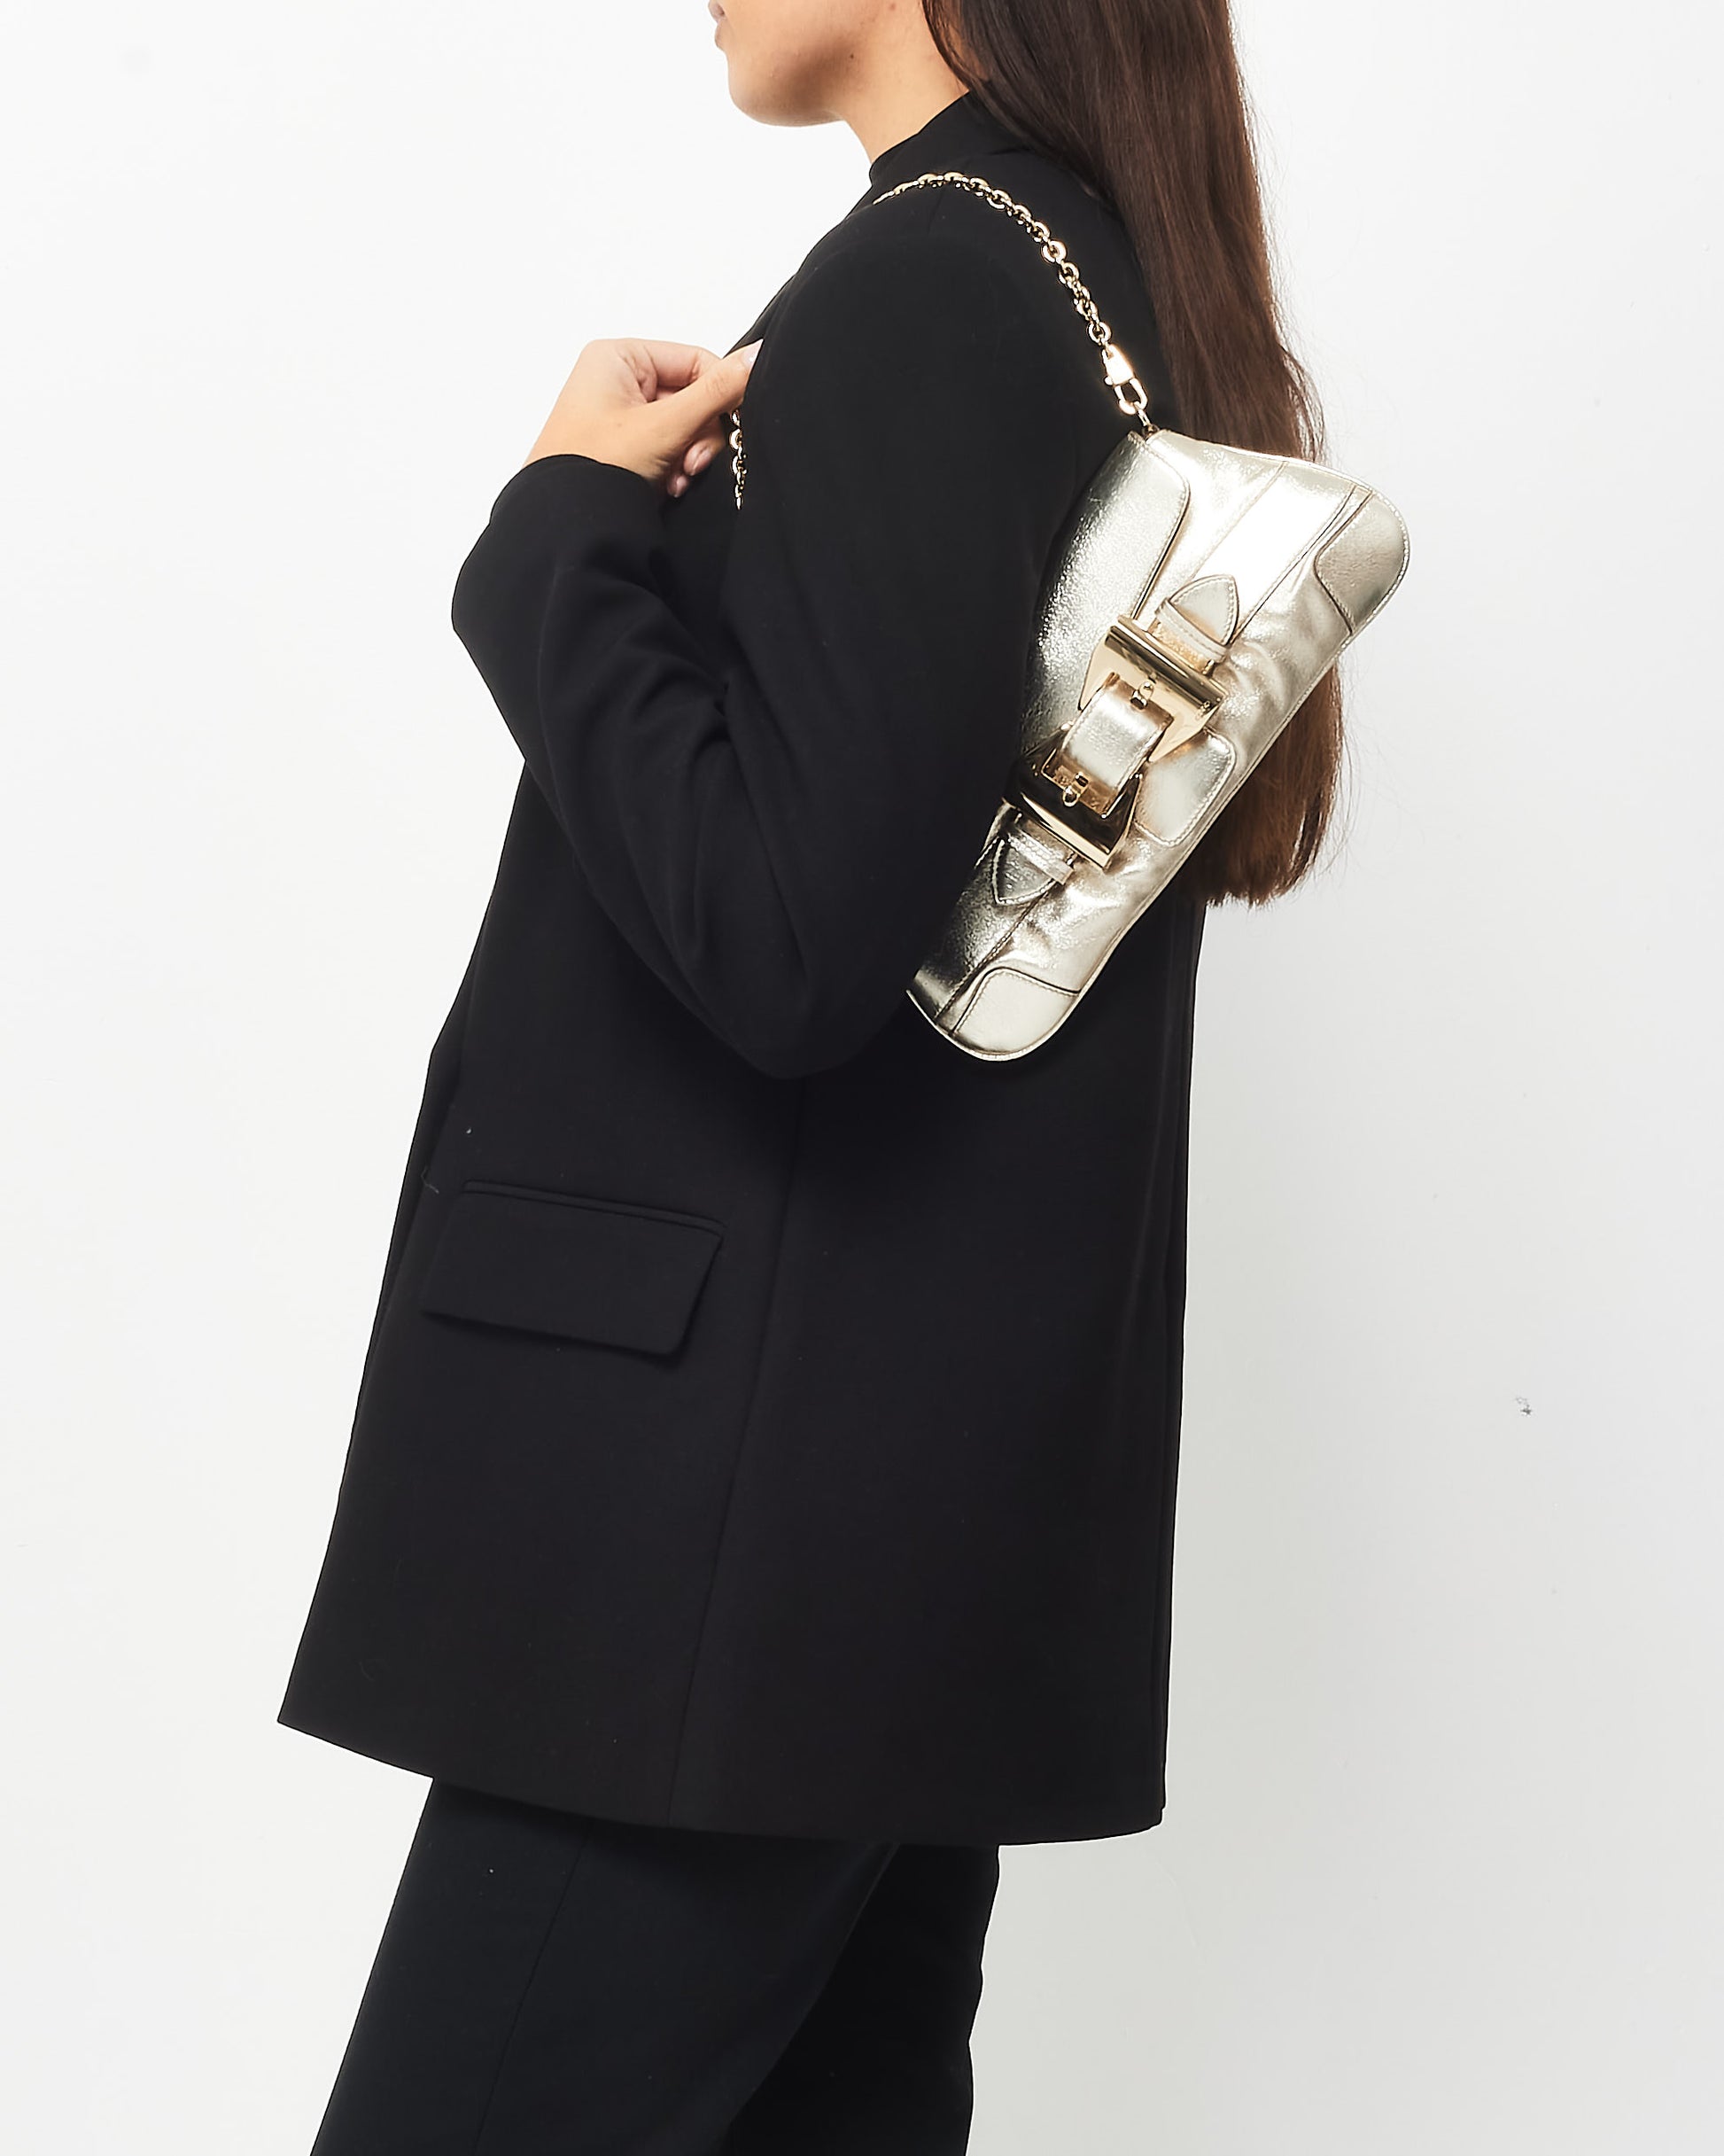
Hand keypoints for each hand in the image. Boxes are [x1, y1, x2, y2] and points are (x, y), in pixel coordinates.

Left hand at [525, 337, 762, 497]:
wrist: (566, 527)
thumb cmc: (597, 467)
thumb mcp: (666, 426)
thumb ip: (717, 391)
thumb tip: (759, 355)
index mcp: (619, 357)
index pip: (695, 361)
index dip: (719, 395)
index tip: (732, 424)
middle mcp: (618, 380)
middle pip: (692, 396)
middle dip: (700, 435)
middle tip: (692, 463)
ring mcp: (620, 415)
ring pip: (684, 426)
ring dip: (690, 456)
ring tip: (677, 479)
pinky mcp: (626, 447)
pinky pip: (669, 447)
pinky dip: (675, 468)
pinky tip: (668, 487)